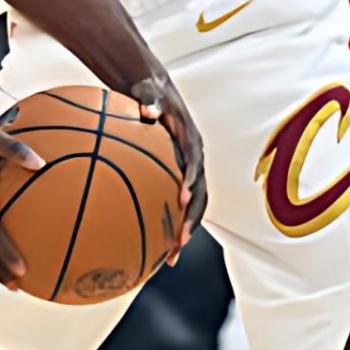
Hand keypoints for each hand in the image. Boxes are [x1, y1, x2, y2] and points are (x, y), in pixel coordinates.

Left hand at [128, 76, 205, 261]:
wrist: (155, 93)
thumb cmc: (150, 92)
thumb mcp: (150, 92)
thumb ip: (150, 101)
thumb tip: (149, 110)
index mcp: (190, 141)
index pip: (195, 164)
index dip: (191, 181)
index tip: (181, 198)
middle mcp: (195, 160)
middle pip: (201, 196)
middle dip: (192, 219)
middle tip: (178, 240)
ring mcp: (190, 172)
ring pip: (195, 208)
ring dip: (185, 232)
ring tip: (170, 257)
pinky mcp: (181, 180)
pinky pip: (180, 206)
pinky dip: (172, 226)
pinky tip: (156, 248)